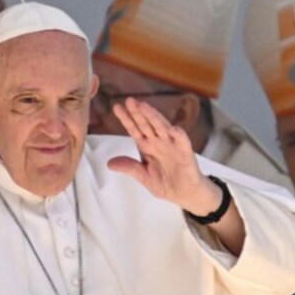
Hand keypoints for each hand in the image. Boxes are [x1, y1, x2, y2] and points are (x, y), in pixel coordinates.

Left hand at [108, 97, 221, 214]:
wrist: (185, 194)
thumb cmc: (166, 183)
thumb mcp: (144, 176)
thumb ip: (130, 168)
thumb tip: (109, 163)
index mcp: (147, 146)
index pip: (135, 129)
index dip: (127, 119)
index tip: (117, 108)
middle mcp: (159, 141)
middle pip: (147, 124)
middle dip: (138, 113)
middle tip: (129, 101)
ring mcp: (172, 145)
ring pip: (162, 127)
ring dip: (154, 117)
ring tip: (145, 107)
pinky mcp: (185, 153)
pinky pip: (182, 141)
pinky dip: (178, 135)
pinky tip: (172, 129)